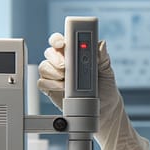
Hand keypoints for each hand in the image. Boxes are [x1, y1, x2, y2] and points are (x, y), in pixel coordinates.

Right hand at [38, 33, 149, 149]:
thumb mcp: (107, 71)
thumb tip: (101, 44)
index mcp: (75, 53)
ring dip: (53, 71)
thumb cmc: (105, 88)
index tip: (62, 43)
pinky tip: (62, 88)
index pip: (63, 41)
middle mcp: (63, 62)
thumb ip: (102, 58)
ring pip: (44, 66)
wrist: (103, 110)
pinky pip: (42, 82)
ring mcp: (56, 75)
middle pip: (50, 52)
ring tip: (65, 79)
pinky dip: (50, 84)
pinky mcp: (50, 88)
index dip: (59, 39)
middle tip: (64, 65)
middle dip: (55, 57)